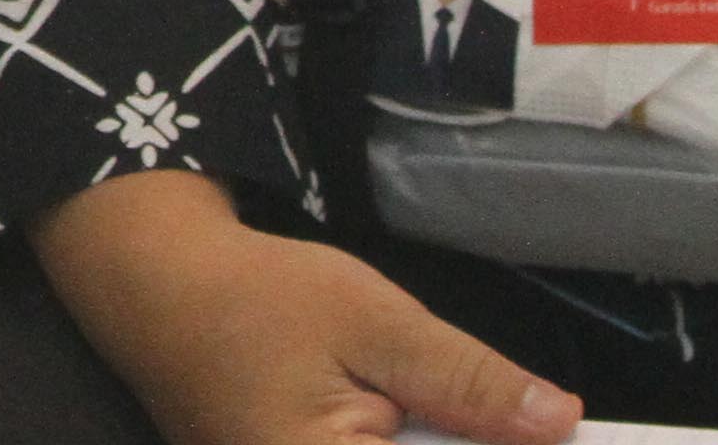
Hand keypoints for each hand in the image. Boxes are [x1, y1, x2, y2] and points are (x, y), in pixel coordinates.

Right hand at [34, 171, 576, 444]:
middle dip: (473, 440)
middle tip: (532, 418)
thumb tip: (561, 424)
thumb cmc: (259, 297)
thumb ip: (466, 382)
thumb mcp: (372, 321)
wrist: (154, 288)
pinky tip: (431, 431)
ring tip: (471, 411)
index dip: (502, 444)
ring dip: (443, 441)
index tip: (563, 429)